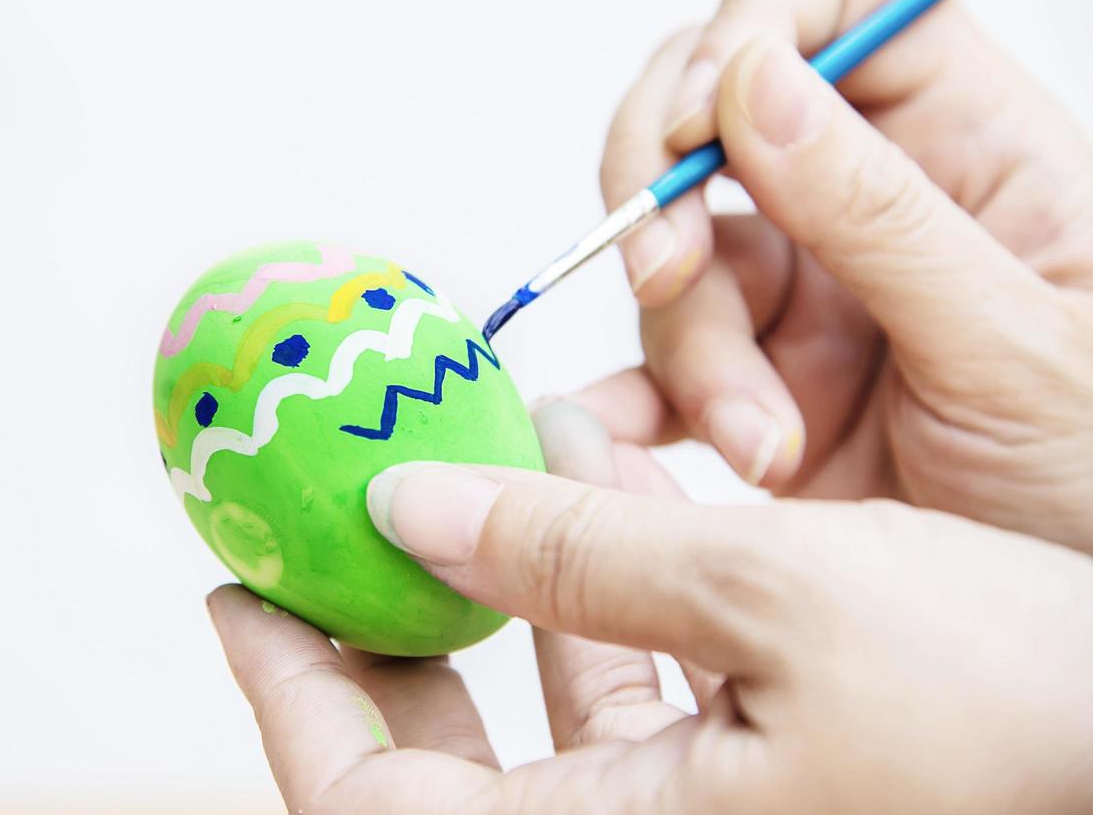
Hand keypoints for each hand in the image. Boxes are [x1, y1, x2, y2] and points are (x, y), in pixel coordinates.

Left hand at [207, 405, 1092, 813]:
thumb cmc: (1013, 707)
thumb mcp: (778, 596)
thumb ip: (580, 554)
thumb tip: (412, 513)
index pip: (378, 805)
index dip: (291, 701)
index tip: (238, 594)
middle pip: (443, 756)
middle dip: (379, 632)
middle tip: (327, 524)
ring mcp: (703, 811)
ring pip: (542, 702)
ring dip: (498, 580)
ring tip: (463, 470)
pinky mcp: (762, 768)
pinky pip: (639, 679)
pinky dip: (603, 585)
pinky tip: (597, 478)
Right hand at [579, 0, 1092, 549]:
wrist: (1086, 646)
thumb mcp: (1019, 344)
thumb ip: (880, 212)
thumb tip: (749, 78)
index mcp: (968, 138)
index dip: (756, 15)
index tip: (706, 120)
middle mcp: (868, 194)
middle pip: (708, 110)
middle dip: (664, 189)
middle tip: (669, 274)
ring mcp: (805, 288)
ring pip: (674, 255)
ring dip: (691, 348)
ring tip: (763, 446)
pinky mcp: (755, 380)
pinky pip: (652, 365)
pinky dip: (625, 405)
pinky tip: (630, 449)